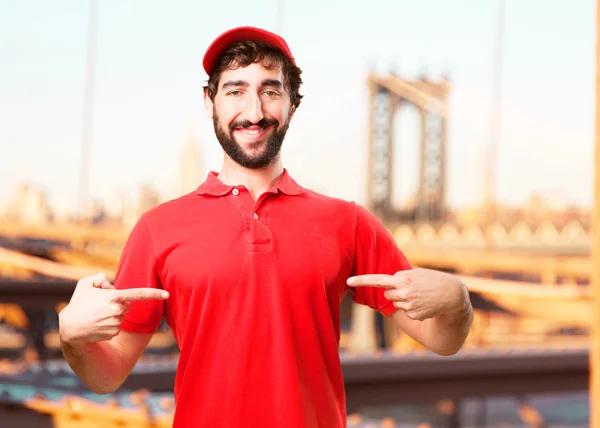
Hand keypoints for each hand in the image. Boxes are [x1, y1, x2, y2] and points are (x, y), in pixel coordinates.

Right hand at [59, 273, 168, 344]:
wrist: (69, 327)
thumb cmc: (77, 303)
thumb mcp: (85, 283)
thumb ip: (101, 277)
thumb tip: (113, 286)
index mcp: (114, 297)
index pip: (138, 293)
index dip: (154, 293)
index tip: (167, 293)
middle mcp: (117, 310)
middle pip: (127, 305)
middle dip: (117, 304)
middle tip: (99, 305)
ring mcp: (116, 323)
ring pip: (121, 316)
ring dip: (112, 315)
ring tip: (96, 315)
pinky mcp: (113, 333)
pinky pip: (117, 326)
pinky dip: (109, 325)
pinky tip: (97, 324)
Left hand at [347, 268, 464, 320]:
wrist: (452, 295)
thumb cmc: (433, 280)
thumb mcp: (416, 273)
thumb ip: (400, 276)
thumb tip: (387, 284)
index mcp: (402, 279)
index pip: (377, 280)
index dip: (362, 280)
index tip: (349, 281)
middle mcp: (403, 293)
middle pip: (387, 294)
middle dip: (395, 291)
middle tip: (411, 288)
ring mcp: (408, 305)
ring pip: (397, 303)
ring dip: (405, 300)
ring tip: (421, 296)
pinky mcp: (413, 315)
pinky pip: (406, 311)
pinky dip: (413, 308)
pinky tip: (425, 305)